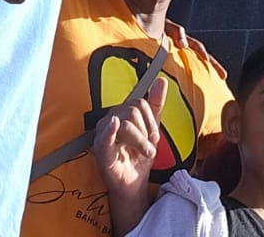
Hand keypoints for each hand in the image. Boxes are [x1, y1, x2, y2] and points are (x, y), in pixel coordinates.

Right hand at [95, 77, 168, 233]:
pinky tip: (114, 124)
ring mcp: (104, 136)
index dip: (150, 120)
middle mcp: (109, 121)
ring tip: (143, 154)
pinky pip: (105, 138)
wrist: (134, 184)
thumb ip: (155, 105)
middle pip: (133, 112)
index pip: (139, 103)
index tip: (154, 137)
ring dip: (141, 142)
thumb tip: (161, 80)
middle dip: (146, 132)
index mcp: (121, 114)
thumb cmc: (139, 156)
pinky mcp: (102, 152)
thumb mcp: (151, 129)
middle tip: (147, 148)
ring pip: (126, 124)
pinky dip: (110, 130)